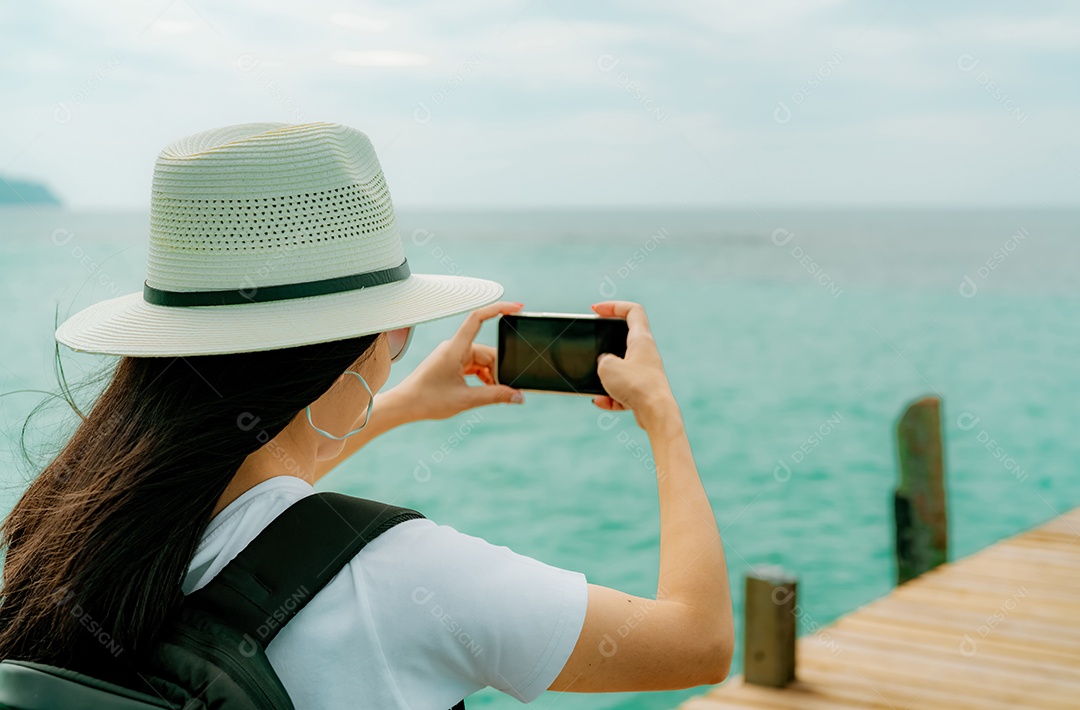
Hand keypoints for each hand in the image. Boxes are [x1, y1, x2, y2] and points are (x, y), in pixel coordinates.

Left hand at [392, 301, 525, 421]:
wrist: (404, 405)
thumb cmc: (427, 400)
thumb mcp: (466, 399)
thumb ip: (495, 396)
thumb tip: (518, 397)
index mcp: (455, 349)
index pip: (478, 319)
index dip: (498, 309)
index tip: (517, 308)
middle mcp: (454, 348)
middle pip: (487, 352)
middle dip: (499, 370)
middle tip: (507, 391)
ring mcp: (453, 355)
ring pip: (482, 361)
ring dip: (491, 377)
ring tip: (496, 395)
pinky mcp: (451, 364)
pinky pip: (474, 366)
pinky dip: (483, 378)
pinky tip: (487, 391)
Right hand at [590, 300, 677, 429]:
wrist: (657, 414)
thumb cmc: (636, 386)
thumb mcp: (607, 367)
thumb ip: (602, 360)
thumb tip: (604, 364)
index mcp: (641, 339)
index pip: (632, 311)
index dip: (613, 306)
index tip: (595, 310)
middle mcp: (646, 353)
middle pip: (625, 338)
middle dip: (605, 341)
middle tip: (591, 343)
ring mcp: (645, 372)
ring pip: (621, 367)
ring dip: (606, 374)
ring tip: (595, 381)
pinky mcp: (643, 391)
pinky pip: (622, 390)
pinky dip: (610, 396)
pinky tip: (600, 402)